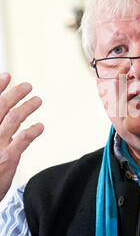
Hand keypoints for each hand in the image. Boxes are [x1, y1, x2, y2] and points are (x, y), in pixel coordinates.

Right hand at [0, 73, 43, 201]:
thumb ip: (0, 125)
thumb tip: (8, 112)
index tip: (6, 76)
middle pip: (1, 107)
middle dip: (14, 94)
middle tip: (27, 86)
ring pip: (13, 119)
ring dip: (26, 107)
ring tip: (37, 100)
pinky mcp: (8, 159)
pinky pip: (22, 140)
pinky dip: (32, 131)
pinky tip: (40, 126)